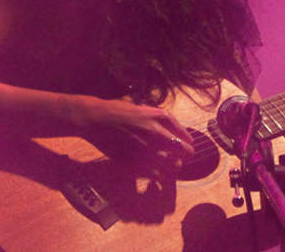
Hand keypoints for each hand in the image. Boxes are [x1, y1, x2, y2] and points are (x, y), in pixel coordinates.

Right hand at [74, 96, 193, 172]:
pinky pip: (156, 174)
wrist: (97, 119)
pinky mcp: (136, 160)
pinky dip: (158, 175)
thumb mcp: (145, 109)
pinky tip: (154, 171)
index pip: (186, 137)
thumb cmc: (120, 112)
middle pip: (185, 151)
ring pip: (173, 165)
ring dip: (172, 167)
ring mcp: (147, 147)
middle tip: (179, 160)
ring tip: (165, 165)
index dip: (186, 145)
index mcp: (161, 117)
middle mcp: (157, 131)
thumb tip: (176, 134)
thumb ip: (161, 120)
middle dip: (184, 157)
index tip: (182, 149)